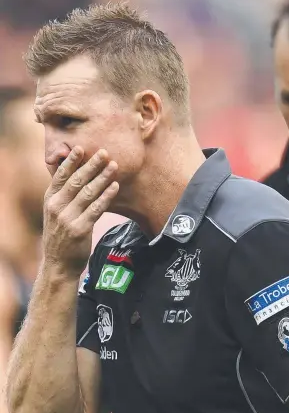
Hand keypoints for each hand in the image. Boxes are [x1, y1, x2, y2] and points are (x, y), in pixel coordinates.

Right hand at [43, 147, 118, 277]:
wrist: (59, 263)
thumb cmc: (60, 234)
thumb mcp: (55, 212)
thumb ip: (63, 194)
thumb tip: (75, 173)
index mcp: (50, 199)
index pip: (60, 176)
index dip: (71, 161)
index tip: (81, 148)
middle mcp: (57, 207)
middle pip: (77, 181)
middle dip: (91, 165)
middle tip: (104, 153)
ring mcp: (68, 218)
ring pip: (88, 193)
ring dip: (103, 177)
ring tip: (114, 166)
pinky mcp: (80, 229)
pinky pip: (96, 209)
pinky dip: (106, 196)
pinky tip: (115, 187)